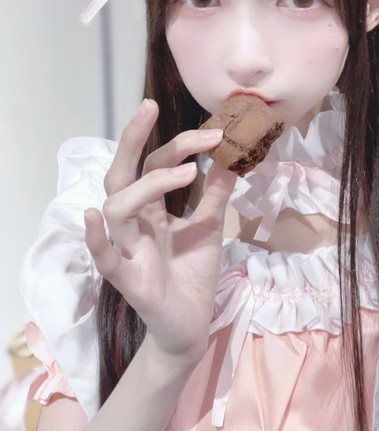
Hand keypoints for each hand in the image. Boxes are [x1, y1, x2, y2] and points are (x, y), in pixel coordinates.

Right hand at [84, 99, 235, 366]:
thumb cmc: (192, 274)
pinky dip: (96, 238)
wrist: (192, 324)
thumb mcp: (209, 227)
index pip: (154, 165)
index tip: (213, 132)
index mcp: (152, 209)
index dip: (178, 144)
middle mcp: (134, 222)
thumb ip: (215, 195)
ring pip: (118, 207)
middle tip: (148, 106)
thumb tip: (231, 157)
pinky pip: (104, 258)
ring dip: (148, 184)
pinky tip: (95, 216)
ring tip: (186, 172)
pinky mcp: (129, 279)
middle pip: (123, 174)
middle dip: (133, 140)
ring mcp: (128, 248)